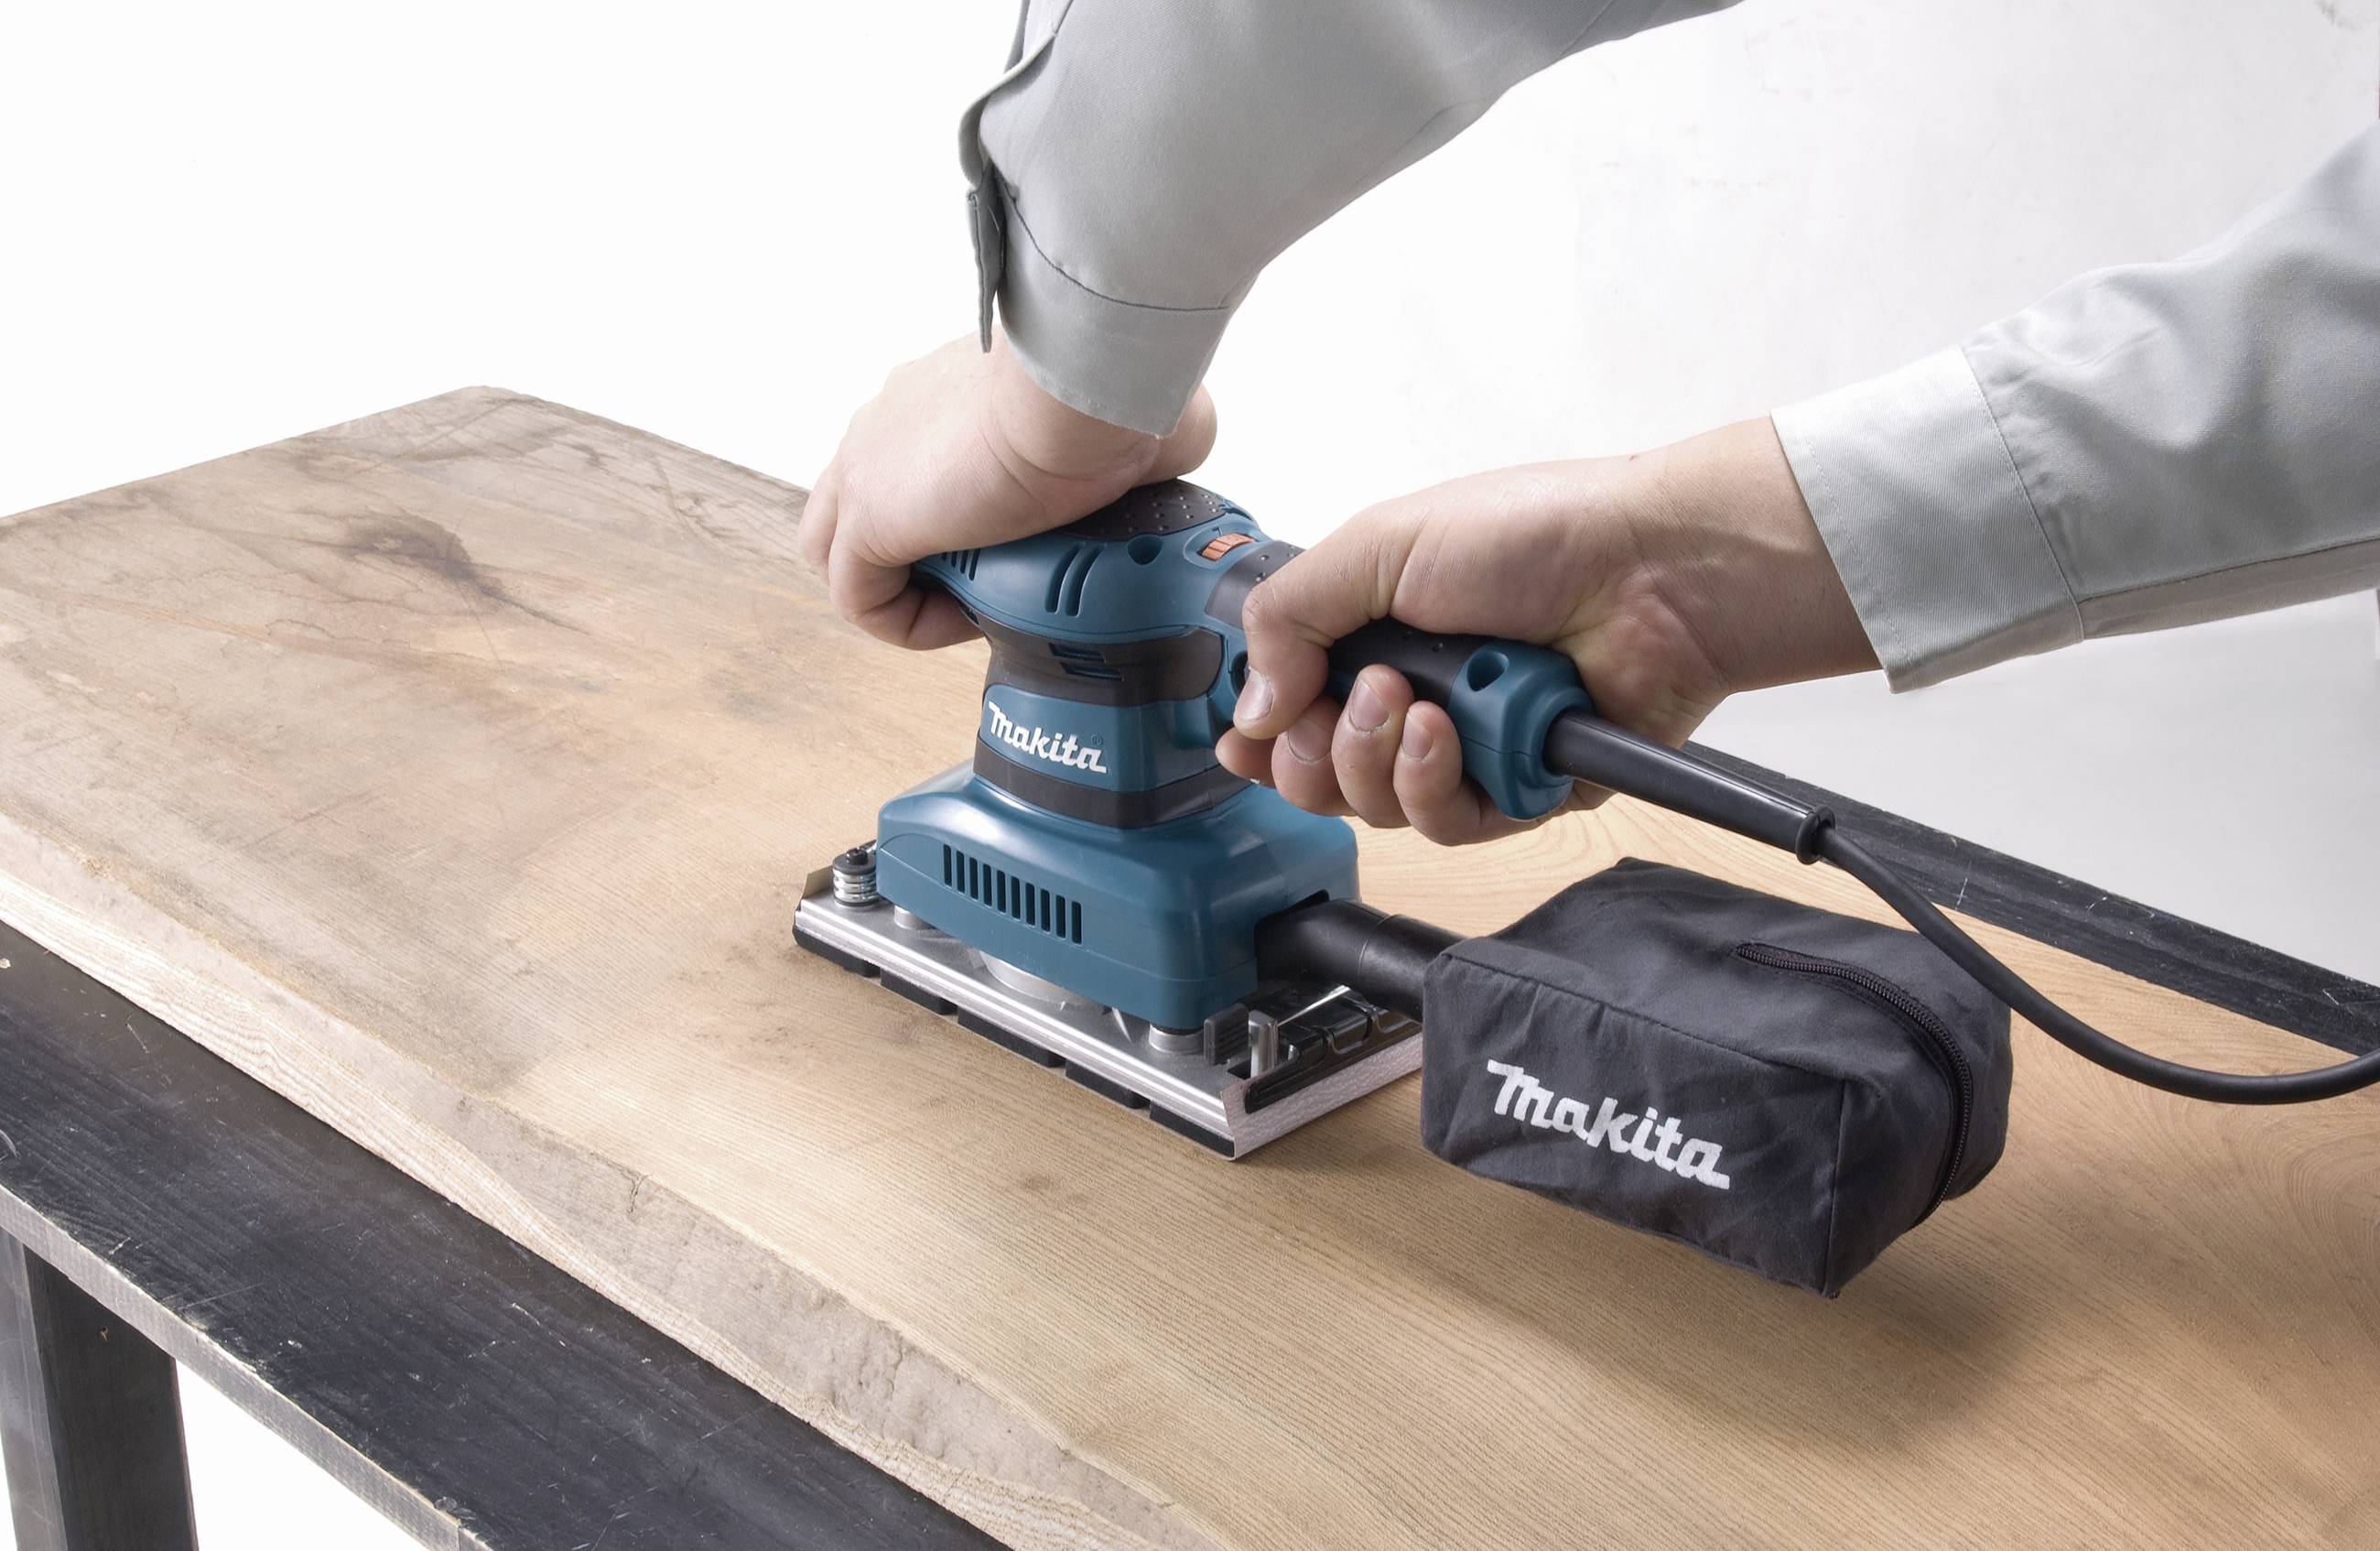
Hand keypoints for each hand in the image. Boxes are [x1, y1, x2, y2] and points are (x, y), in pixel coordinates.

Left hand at [799, 332, 1217, 646]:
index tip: (1018, 546)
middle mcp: (889, 422)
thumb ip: (1154, 440)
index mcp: (943, 392)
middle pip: (858, 502)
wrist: (1085, 393)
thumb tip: (1173, 454)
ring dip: (900, 590)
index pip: (915, 461)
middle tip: (986, 582)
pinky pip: (860, 599)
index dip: (960, 520)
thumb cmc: (1115, 395)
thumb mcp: (1144, 420)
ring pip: (838, 550)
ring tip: (973, 609)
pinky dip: (906, 623)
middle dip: (910, 556)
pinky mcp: (867, 517)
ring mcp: (868, 467)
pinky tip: (968, 620)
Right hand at [1218, 417, 1876, 842]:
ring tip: (1415, 705)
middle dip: (1315, 751)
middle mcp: (1419, 693)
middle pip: (1323, 772)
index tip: (1247, 744)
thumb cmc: (1535, 533)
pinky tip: (1449, 736)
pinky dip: (1435, 785)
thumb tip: (1251, 706)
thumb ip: (1291, 616)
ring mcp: (1469, 746)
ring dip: (1376, 760)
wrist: (1653, 571)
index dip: (1265, 735)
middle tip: (1346, 706)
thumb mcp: (1380, 545)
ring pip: (1378, 807)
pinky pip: (1450, 826)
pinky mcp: (1520, 789)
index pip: (1295, 704)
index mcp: (1378, 630)